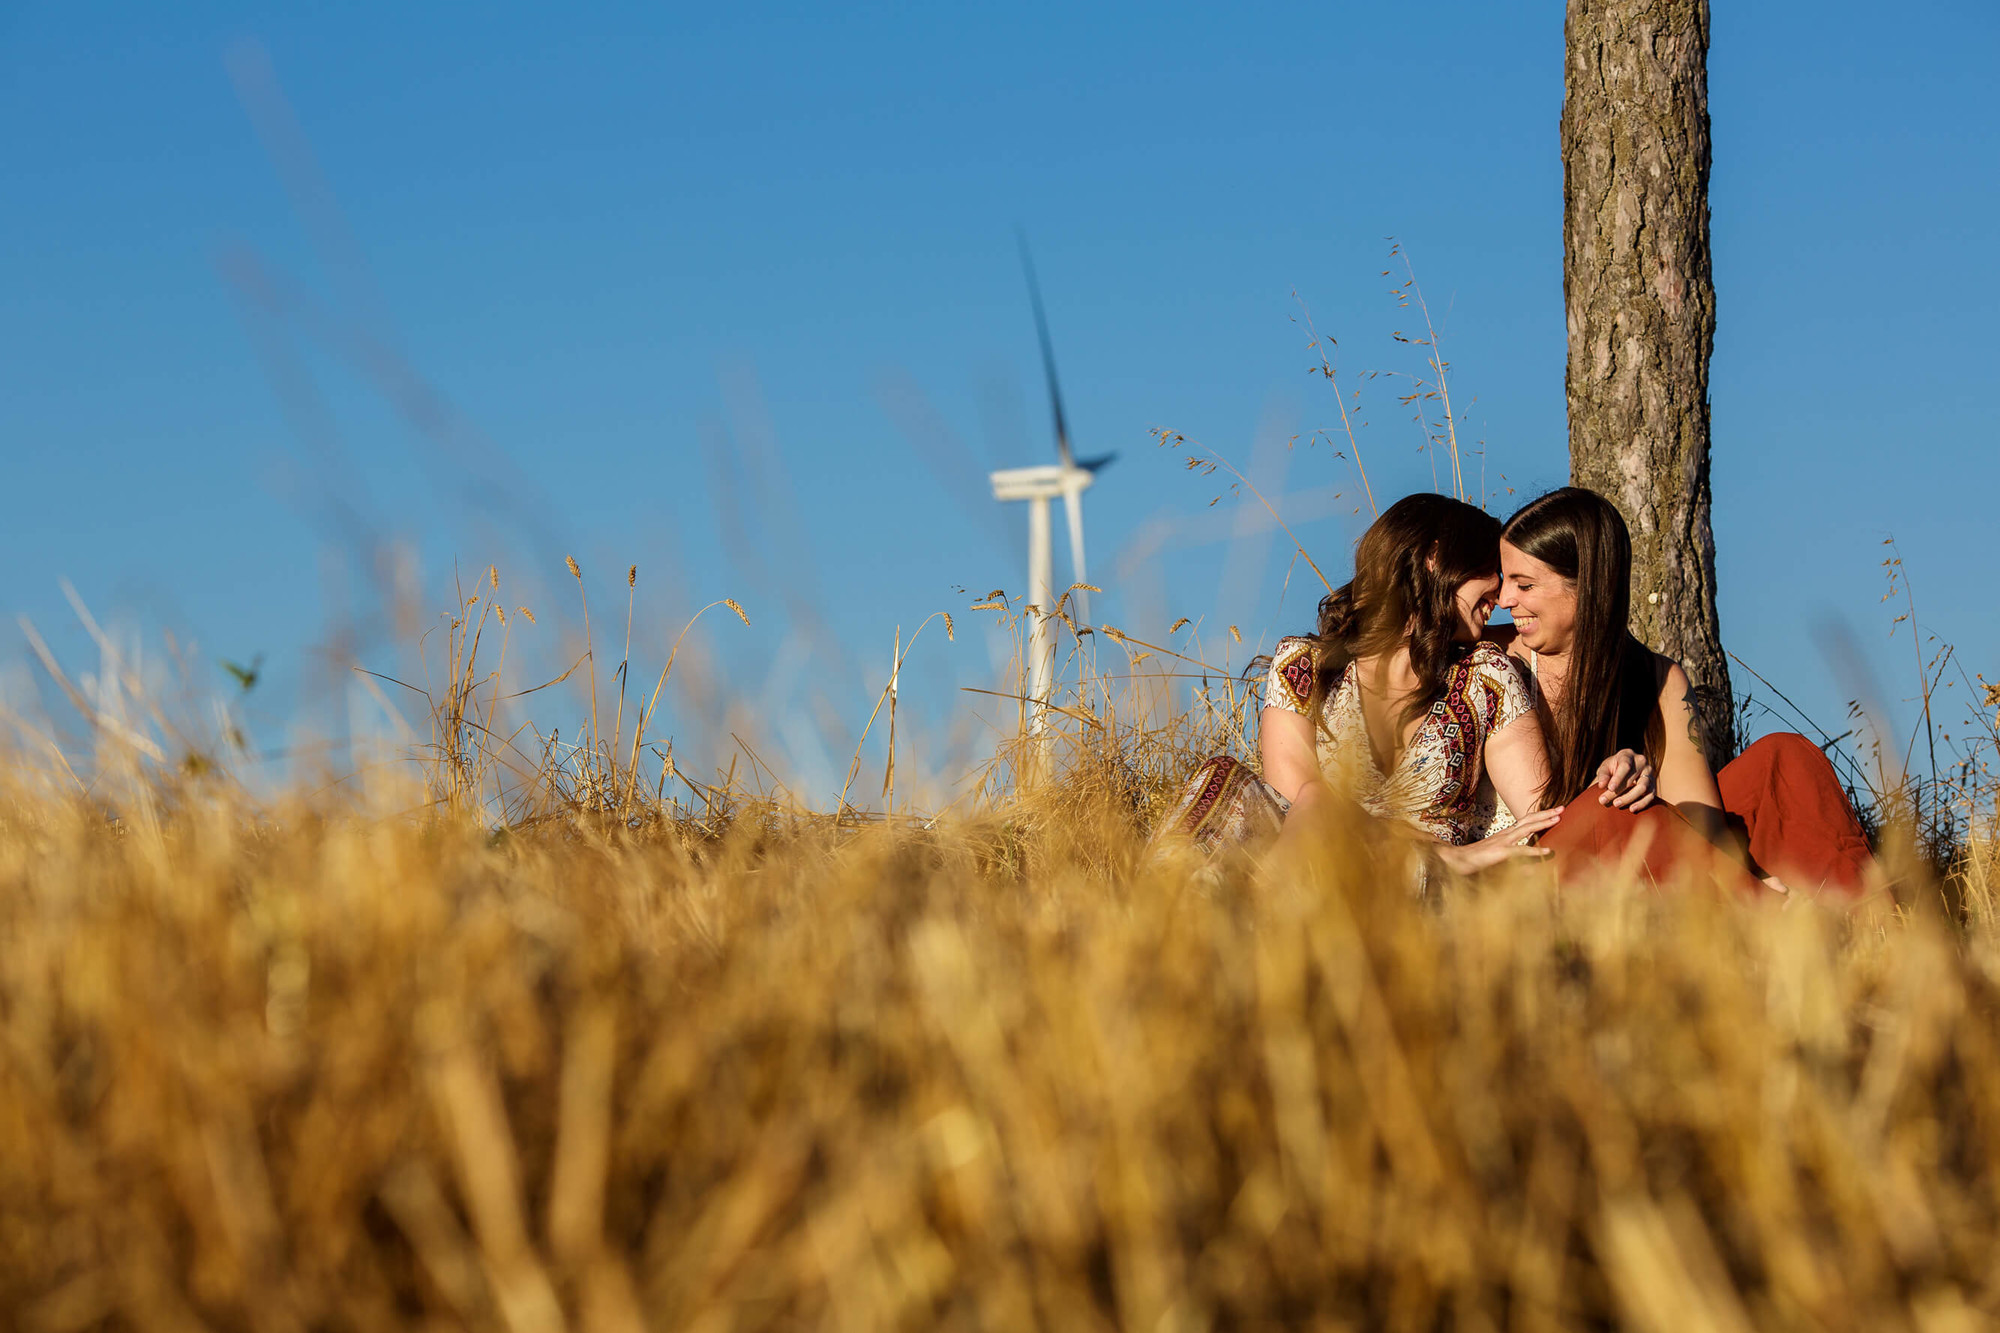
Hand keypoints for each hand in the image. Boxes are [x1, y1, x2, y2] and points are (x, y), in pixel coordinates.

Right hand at [1435, 806, 1563, 874]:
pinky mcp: (1500, 852)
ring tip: (1558, 819)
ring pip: (1527, 828)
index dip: (1540, 816)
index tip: (1554, 813)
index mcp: (1505, 835)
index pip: (1525, 821)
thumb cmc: (1474, 861)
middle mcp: (1505, 834)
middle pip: (1528, 819)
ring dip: (1543, 823)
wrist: (1455, 860)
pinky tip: (1547, 851)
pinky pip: (1521, 850)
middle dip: (1546, 813)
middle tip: (1562, 808)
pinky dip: (1535, 850)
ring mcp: (1503, 841)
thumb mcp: (1498, 861)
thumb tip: (1531, 871)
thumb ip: (1515, 864)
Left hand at [1593, 749, 1655, 809]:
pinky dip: (1642, 803)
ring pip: (1643, 787)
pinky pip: (1650, 796)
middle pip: (1632, 779)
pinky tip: (1632, 809)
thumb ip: (1603, 775)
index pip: (1625, 766)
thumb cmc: (1613, 768)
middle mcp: (1641, 762)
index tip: (1609, 788)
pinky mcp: (1653, 785)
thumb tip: (1602, 785)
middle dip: (1617, 791)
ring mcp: (1649, 773)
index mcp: (1628, 755)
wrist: (1624, 770)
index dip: (1618, 777)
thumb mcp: (1605, 768)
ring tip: (1616, 804)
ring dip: (1629, 798)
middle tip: (1604, 800)